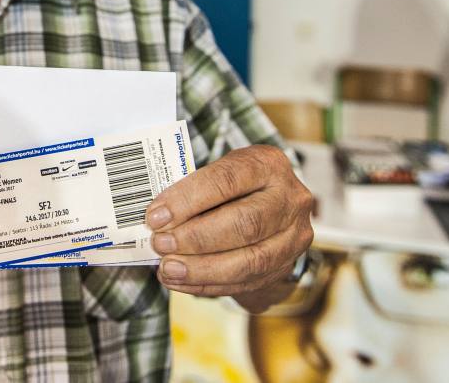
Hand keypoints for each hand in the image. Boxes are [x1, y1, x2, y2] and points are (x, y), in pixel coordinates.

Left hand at [146, 145, 313, 302]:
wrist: (268, 204)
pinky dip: (208, 285)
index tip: (155, 216)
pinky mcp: (286, 266)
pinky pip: (246, 282)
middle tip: (161, 244)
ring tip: (168, 269)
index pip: (226, 180)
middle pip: (244, 223)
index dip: (187, 200)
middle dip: (195, 238)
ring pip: (250, 261)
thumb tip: (158, 219)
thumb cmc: (233, 184)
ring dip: (201, 269)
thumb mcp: (217, 171)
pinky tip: (181, 282)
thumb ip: (192, 190)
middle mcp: (290, 199)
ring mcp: (293, 236)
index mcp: (268, 164)